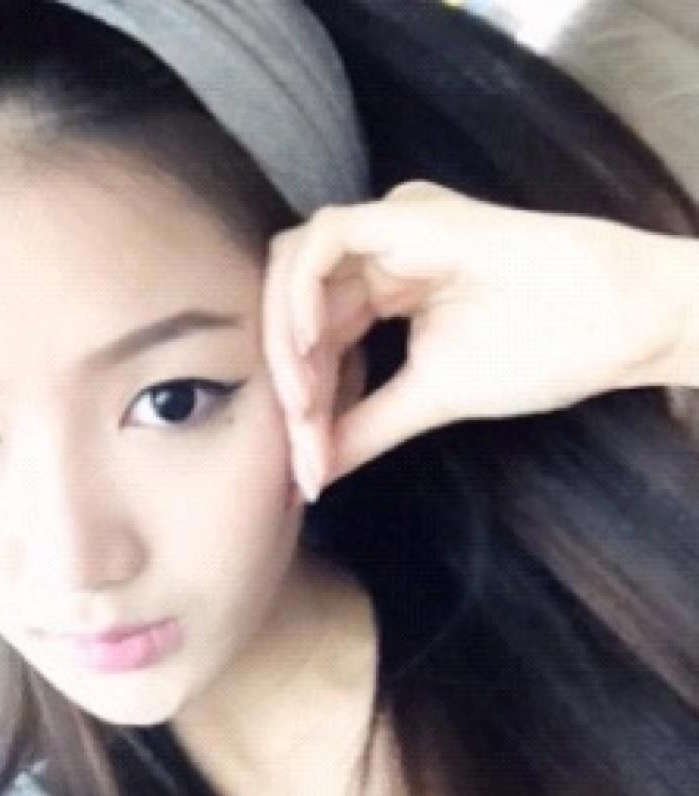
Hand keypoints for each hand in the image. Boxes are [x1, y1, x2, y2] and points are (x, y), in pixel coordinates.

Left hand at [262, 180, 696, 502]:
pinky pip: (325, 240)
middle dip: (284, 373)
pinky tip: (310, 347)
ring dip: (285, 338)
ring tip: (304, 401)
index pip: (310, 336)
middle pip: (291, 302)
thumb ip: (362, 429)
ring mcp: (388, 229)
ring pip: (295, 266)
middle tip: (297, 437)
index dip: (297, 397)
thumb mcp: (426, 399)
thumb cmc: (535, 352)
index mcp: (378, 290)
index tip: (303, 464)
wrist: (615, 325)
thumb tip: (307, 477)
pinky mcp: (404, 214)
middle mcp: (374, 254)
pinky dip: (302, 292)